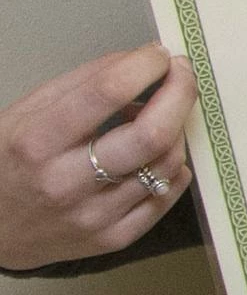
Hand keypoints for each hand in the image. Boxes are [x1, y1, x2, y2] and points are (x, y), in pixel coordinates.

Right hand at [0, 46, 194, 270]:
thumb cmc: (9, 162)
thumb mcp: (26, 112)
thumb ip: (84, 81)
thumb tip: (141, 57)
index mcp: (37, 142)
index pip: (107, 93)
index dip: (146, 65)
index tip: (159, 55)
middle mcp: (64, 183)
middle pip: (150, 135)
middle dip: (180, 94)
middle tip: (181, 76)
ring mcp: (91, 216)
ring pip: (166, 164)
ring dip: (176, 130)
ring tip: (158, 119)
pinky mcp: (111, 239)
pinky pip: (166, 197)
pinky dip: (174, 168)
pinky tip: (158, 156)